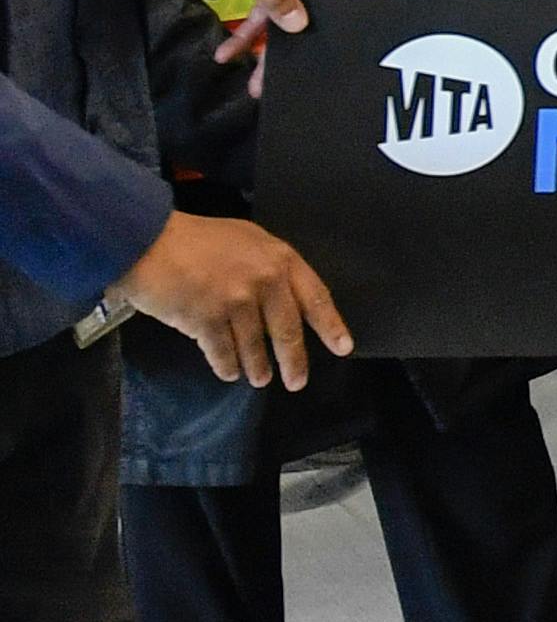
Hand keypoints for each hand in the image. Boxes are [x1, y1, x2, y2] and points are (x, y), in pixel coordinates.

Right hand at [117, 213, 351, 388]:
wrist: (147, 239)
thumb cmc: (196, 238)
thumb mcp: (246, 240)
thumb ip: (269, 267)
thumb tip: (283, 298)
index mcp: (280, 259)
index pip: (316, 297)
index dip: (331, 326)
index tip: (344, 348)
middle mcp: (264, 282)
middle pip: (287, 331)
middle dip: (293, 361)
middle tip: (296, 382)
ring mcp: (235, 302)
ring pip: (254, 346)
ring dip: (257, 367)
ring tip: (259, 378)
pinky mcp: (205, 321)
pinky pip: (222, 352)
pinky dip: (227, 365)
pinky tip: (229, 372)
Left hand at [179, 0, 319, 63]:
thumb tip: (300, 25)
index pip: (312, 14)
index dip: (300, 45)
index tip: (286, 76)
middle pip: (297, 19)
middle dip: (278, 55)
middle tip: (260, 87)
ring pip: (278, 15)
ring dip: (257, 43)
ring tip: (240, 72)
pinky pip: (264, 6)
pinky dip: (248, 26)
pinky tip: (229, 46)